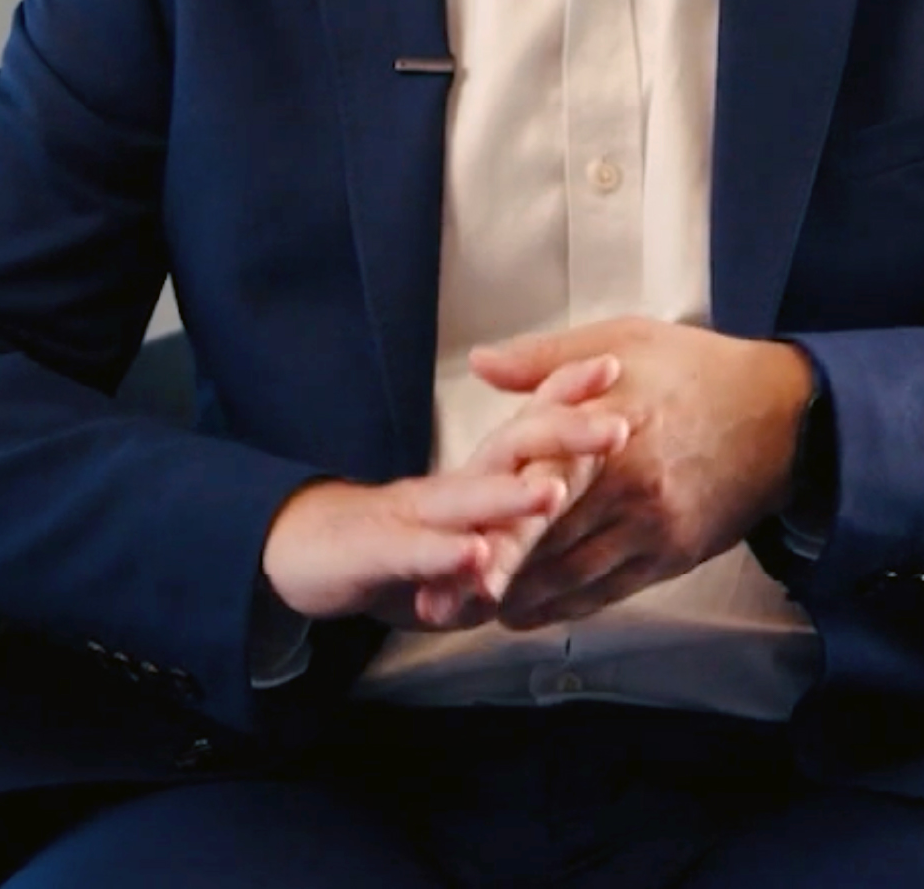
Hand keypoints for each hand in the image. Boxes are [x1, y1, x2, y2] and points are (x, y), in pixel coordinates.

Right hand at [259, 355, 630, 628]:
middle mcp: (451, 485)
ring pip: (466, 498)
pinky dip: (445, 555)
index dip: (568, 393)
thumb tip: (577, 479)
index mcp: (477, 475)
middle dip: (563, 433)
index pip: (529, 423)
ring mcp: (413, 515)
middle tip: (618, 425)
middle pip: (510, 446)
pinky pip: (416, 552)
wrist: (306, 550)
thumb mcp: (470, 526)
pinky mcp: (378, 551)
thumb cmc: (399, 538)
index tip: (615, 365)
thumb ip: (519, 513)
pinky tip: (475, 558)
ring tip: (550, 493)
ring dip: (508, 496)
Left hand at [470, 318, 815, 632]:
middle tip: (441, 601)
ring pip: (574, 574)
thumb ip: (548, 360)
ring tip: (472, 612)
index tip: (448, 542)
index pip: (536, 484)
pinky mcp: (674, 555)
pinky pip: (611, 590)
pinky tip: (531, 614)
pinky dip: (567, 607)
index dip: (492, 519)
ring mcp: (653, 527)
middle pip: (547, 540)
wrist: (784, 415)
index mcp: (609, 431)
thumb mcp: (624, 342)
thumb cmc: (698, 371)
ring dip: (522, 598)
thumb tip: (480, 362)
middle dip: (492, 573)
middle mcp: (630, 487)